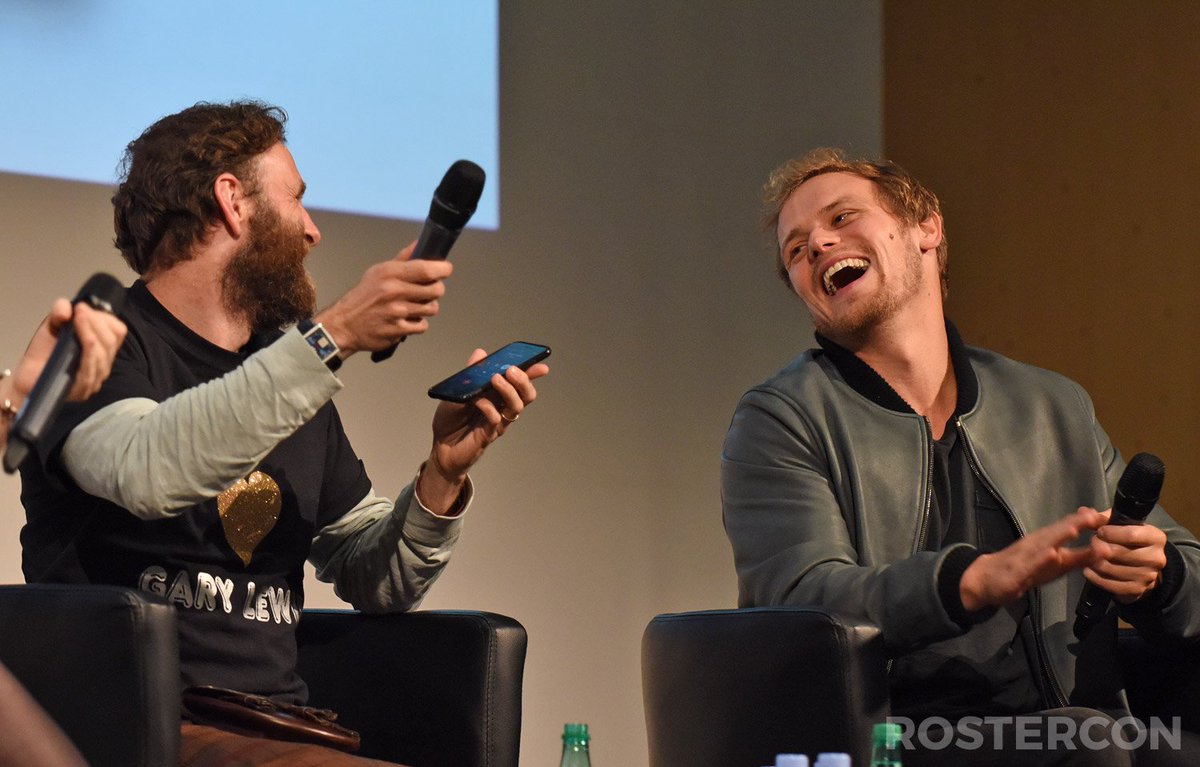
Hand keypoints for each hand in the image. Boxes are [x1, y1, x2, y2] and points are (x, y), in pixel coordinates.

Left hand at [11, 300, 126, 403]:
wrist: (28, 377)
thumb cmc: (43, 352)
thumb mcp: (52, 325)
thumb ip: (59, 311)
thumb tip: (68, 309)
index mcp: (102, 348)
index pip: (117, 332)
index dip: (104, 318)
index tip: (83, 308)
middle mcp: (103, 363)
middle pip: (111, 340)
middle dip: (97, 322)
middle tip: (80, 311)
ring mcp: (95, 378)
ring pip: (103, 353)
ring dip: (92, 332)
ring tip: (79, 318)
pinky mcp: (83, 388)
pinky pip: (91, 368)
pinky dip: (89, 349)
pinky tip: (83, 338)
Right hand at [314, 241, 453, 355]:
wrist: (344, 324)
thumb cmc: (363, 297)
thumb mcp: (379, 272)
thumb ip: (403, 259)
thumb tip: (419, 244)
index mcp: (390, 273)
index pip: (427, 269)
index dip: (443, 269)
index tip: (445, 269)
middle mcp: (394, 291)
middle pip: (436, 290)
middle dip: (436, 290)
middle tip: (427, 291)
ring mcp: (397, 312)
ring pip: (432, 308)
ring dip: (427, 307)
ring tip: (414, 306)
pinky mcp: (398, 330)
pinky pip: (422, 326)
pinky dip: (417, 324)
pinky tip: (406, 320)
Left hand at [416, 348, 549, 514]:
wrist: (440, 446)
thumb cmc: (451, 420)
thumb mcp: (457, 391)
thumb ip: (470, 374)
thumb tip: (480, 353)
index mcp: (497, 395)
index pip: (519, 383)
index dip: (532, 374)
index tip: (540, 365)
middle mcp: (502, 408)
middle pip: (525, 395)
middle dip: (524, 380)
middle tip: (512, 370)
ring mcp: (498, 422)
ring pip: (516, 406)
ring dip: (509, 390)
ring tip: (495, 379)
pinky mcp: (488, 434)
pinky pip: (496, 419)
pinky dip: (488, 407)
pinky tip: (477, 401)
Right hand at [960, 506, 1105, 610]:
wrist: (986, 579)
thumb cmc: (1024, 568)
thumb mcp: (1057, 564)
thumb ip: (1081, 554)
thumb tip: (1107, 546)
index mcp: (1047, 541)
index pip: (1070, 527)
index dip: (1089, 521)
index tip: (1110, 514)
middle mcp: (1036, 544)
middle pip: (1058, 531)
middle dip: (1076, 523)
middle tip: (1095, 515)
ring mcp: (1024, 557)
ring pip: (1042, 544)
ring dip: (1058, 535)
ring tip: (1073, 527)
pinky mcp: (1015, 573)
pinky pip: (1028, 565)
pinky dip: (1039, 559)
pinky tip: (1050, 554)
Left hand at [1084, 509, 1168, 603]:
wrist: (1142, 568)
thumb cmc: (1129, 541)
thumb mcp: (1121, 524)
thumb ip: (1103, 518)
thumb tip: (1084, 511)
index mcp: (1156, 537)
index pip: (1131, 534)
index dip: (1110, 533)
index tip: (1099, 531)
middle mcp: (1156, 557)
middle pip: (1119, 552)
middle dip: (1100, 547)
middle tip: (1092, 544)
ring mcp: (1148, 576)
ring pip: (1113, 569)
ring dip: (1095, 563)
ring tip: (1089, 557)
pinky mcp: (1137, 590)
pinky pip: (1112, 585)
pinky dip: (1096, 577)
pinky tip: (1089, 571)